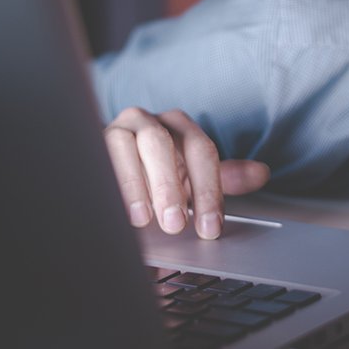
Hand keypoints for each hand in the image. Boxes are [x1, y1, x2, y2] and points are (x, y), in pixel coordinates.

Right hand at [103, 107, 269, 238]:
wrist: (111, 165)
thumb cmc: (158, 173)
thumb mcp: (192, 177)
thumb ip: (223, 177)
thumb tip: (261, 174)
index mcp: (179, 126)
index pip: (200, 150)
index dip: (208, 190)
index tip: (210, 228)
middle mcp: (147, 121)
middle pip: (160, 144)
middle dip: (169, 186)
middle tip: (175, 225)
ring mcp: (114, 129)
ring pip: (124, 147)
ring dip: (134, 185)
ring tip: (142, 220)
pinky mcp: (86, 144)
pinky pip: (93, 159)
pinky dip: (103, 184)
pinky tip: (110, 209)